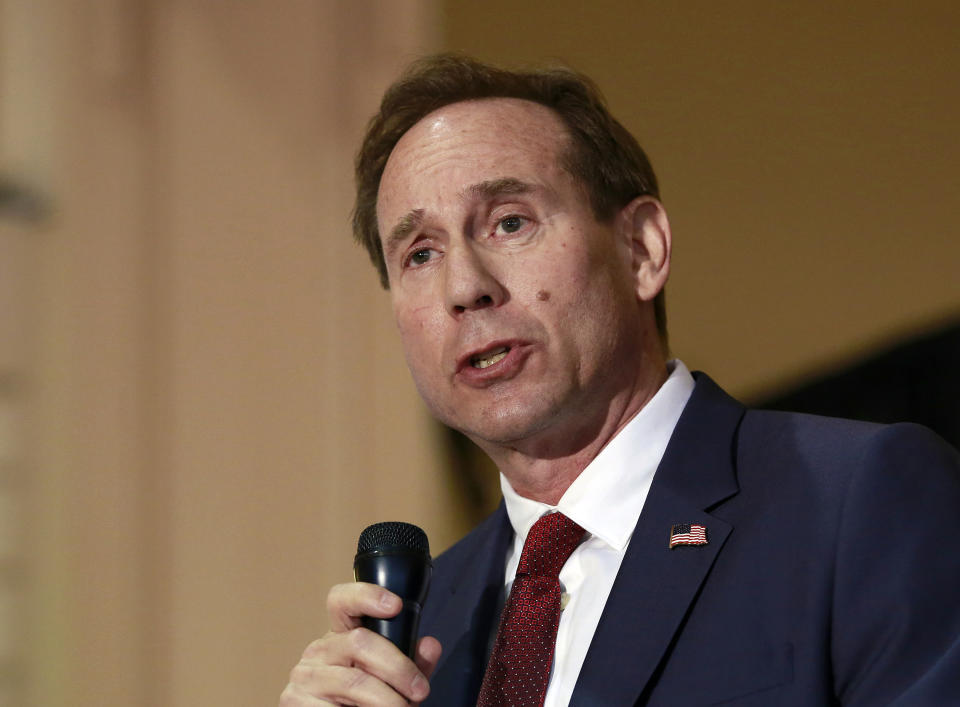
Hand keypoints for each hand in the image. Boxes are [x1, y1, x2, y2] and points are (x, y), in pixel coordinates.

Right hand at [279, 582, 441, 705]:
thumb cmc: (364, 703)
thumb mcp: (392, 681)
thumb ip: (412, 664)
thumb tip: (430, 645)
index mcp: (341, 636)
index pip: (342, 601)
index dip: (366, 595)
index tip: (395, 605)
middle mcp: (319, 650)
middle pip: (360, 642)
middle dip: (397, 668)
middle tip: (420, 690)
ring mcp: (304, 676)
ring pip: (354, 680)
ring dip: (386, 699)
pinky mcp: (295, 702)